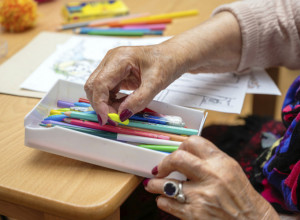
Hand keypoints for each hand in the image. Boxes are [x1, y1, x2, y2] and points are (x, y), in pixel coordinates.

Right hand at [84, 44, 185, 124]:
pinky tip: (123, 105)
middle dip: (101, 105)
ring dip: (106, 104)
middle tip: (114, 118)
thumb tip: (122, 114)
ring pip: (97, 90)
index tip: (108, 118)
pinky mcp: (115, 74)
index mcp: (119, 58)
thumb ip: (139, 100)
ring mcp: (111, 67)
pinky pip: (106, 91)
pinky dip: (111, 101)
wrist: (172, 56)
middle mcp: (111, 60)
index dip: (100, 103)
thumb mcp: (156, 83)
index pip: (99, 83)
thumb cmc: (166, 62)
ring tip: (121, 112)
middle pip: (93, 86)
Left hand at [144, 136, 279, 219]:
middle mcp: (210, 176)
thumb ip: (209, 161)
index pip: (193, 142)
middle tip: (159, 169)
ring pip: (166, 184)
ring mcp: (201, 196)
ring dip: (155, 184)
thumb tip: (185, 155)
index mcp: (220, 162)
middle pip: (176, 159)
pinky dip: (162, 201)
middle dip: (163, 163)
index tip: (176, 153)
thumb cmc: (242, 197)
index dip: (180, 147)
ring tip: (152, 184)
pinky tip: (164, 199)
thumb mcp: (231, 170)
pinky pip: (167, 204)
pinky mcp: (194, 215)